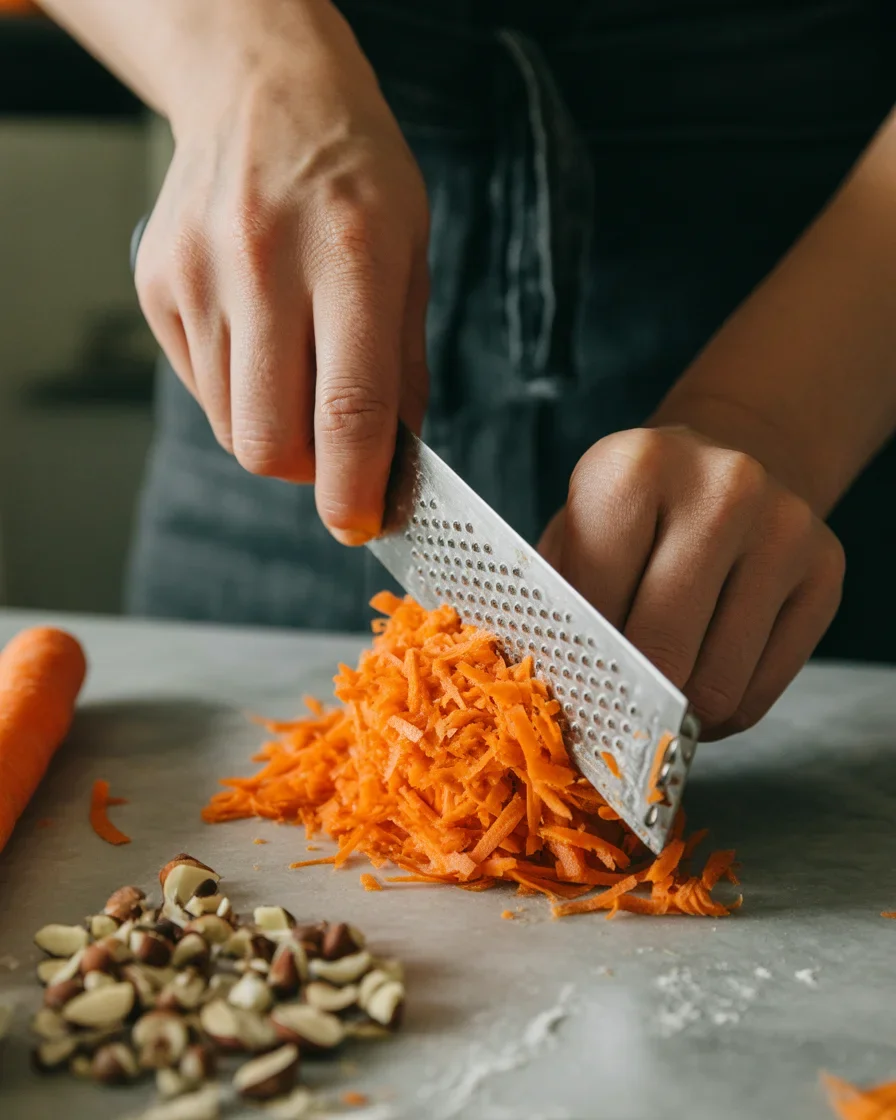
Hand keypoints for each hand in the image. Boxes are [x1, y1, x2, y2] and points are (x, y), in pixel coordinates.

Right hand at [133, 0, 428, 543]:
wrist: (262, 93)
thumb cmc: (355, 178)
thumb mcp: (411, 258)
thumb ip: (403, 369)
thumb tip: (392, 466)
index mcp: (351, 258)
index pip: (348, 411)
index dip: (354, 489)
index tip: (359, 525)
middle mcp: (265, 267)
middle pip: (269, 443)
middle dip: (308, 473)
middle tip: (334, 449)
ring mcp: (199, 276)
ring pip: (232, 428)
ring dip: (274, 433)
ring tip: (299, 374)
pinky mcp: (157, 286)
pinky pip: (202, 390)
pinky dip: (239, 394)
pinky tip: (260, 339)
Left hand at [538, 426, 844, 738]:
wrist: (729, 458)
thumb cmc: (633, 513)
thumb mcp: (576, 530)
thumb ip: (558, 601)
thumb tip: (549, 691)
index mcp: (637, 467)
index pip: (597, 599)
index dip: (577, 657)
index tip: (569, 685)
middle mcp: (722, 488)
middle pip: (663, 646)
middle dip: (629, 696)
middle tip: (610, 713)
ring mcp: (784, 527)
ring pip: (719, 681)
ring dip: (678, 714)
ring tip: (654, 703)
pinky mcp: (826, 570)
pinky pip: (765, 688)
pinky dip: (725, 712)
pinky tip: (700, 689)